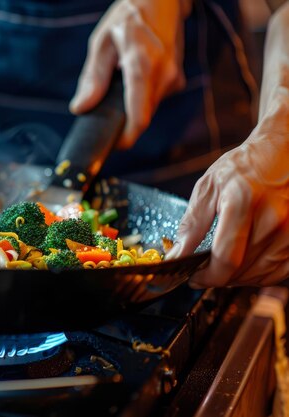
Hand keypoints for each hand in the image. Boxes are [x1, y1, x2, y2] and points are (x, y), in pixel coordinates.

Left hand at [69, 0, 188, 148]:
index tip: (113, 145)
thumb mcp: (102, 42)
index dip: (126, 137)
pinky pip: (153, 99)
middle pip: (142, 116)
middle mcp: (164, 75)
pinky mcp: (177, 80)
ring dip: (130, 107)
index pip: (139, 116)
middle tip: (103, 111)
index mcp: (143, 65)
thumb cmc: (129, 17)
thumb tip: (81, 108)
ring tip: (117, 85)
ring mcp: (174, 78)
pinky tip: (131, 78)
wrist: (164, 0)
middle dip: (123, 121)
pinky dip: (139, 97)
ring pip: (147, 109)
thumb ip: (92, 78)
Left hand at [167, 100, 288, 286]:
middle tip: (205, 270)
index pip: (226, 258)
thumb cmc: (244, 167)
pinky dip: (261, 274)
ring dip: (239, 278)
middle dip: (219, 277)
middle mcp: (274, 217)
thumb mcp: (208, 188)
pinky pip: (282, 271)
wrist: (283, 150)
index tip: (194, 278)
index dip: (207, 277)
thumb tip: (177, 255)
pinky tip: (248, 263)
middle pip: (243, 270)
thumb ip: (191, 225)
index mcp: (243, 202)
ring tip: (225, 264)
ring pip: (262, 275)